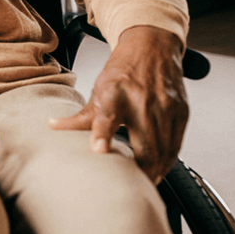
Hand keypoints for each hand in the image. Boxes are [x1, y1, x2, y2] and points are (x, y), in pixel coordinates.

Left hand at [49, 25, 187, 182]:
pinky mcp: (182, 112)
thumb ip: (81, 116)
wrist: (151, 48)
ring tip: (144, 182)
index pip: (107, 115)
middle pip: (145, 144)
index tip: (98, 149)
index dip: (102, 133)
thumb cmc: (122, 72)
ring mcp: (165, 107)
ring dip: (154, 170)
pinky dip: (168, 161)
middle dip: (140, 169)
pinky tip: (159, 169)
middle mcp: (142, 100)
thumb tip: (52, 126)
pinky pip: (176, 145)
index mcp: (115, 92)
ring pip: (163, 150)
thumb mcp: (98, 90)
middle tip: (130, 185)